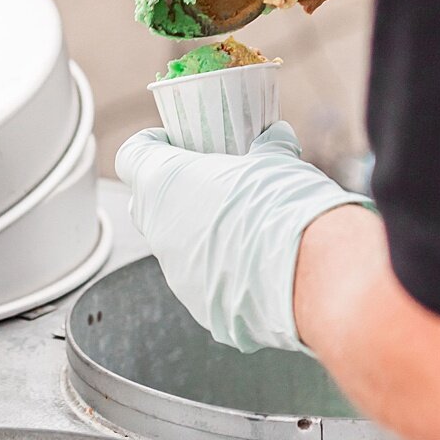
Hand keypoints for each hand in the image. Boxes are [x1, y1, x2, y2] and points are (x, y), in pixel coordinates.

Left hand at [115, 121, 372, 352]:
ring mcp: (174, 270)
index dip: (154, 144)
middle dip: (177, 189)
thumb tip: (277, 137)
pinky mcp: (197, 302)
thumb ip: (268, 149)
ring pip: (176, 242)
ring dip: (202, 230)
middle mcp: (158, 228)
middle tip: (216, 180)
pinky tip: (257, 259)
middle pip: (150, 201)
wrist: (307, 273)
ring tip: (247, 224)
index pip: (132, 155)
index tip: (177, 142)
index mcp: (164, 182)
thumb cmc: (283, 207)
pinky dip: (222, 264)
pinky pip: (201, 275)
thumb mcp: (277, 161)